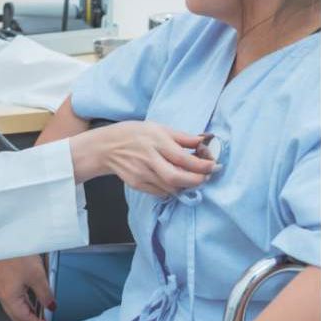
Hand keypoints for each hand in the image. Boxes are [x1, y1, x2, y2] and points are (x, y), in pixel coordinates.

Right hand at [0, 254, 52, 320]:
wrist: (6, 238)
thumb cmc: (19, 255)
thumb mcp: (37, 276)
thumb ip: (44, 294)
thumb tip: (51, 306)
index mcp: (8, 297)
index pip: (24, 317)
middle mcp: (2, 294)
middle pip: (15, 316)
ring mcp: (1, 287)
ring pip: (13, 307)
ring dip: (23, 315)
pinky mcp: (2, 279)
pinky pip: (12, 298)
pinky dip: (21, 304)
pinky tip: (28, 304)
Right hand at [69, 121, 217, 194]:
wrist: (106, 147)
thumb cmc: (135, 134)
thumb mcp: (159, 128)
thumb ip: (183, 137)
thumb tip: (205, 140)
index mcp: (156, 141)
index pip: (182, 158)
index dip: (201, 165)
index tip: (214, 165)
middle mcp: (149, 159)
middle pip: (176, 178)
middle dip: (196, 181)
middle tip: (207, 177)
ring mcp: (142, 174)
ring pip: (171, 188)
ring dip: (186, 186)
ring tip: (193, 178)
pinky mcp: (138, 184)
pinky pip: (161, 192)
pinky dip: (173, 189)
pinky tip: (177, 181)